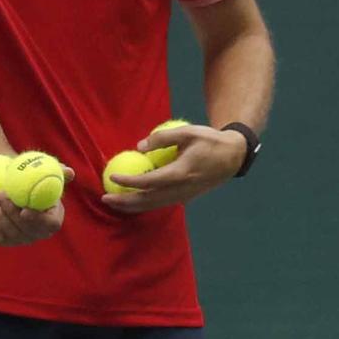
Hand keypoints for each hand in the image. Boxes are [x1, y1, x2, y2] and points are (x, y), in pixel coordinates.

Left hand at [0, 166, 74, 245]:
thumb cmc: (32, 177)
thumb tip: (69, 172)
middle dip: (11, 212)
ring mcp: (23, 239)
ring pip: (10, 232)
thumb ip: (57, 171)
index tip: (24, 210)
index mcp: (54, 218)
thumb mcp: (43, 171)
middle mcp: (40, 233)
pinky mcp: (7, 241)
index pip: (51, 224)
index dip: (38, 220)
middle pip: (26, 229)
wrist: (12, 186)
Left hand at [102, 123, 244, 212]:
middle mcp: (181, 189)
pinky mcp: (186, 198)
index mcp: (181, 173)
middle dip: (125, 202)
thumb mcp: (188, 132)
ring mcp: (184, 196)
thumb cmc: (210, 141)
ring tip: (114, 202)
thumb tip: (139, 146)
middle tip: (105, 198)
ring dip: (132, 206)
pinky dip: (145, 204)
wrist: (233, 157)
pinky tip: (133, 200)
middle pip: (147, 201)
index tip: (113, 176)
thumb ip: (163, 138)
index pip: (149, 181)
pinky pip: (161, 203)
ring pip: (154, 205)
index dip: (129, 181)